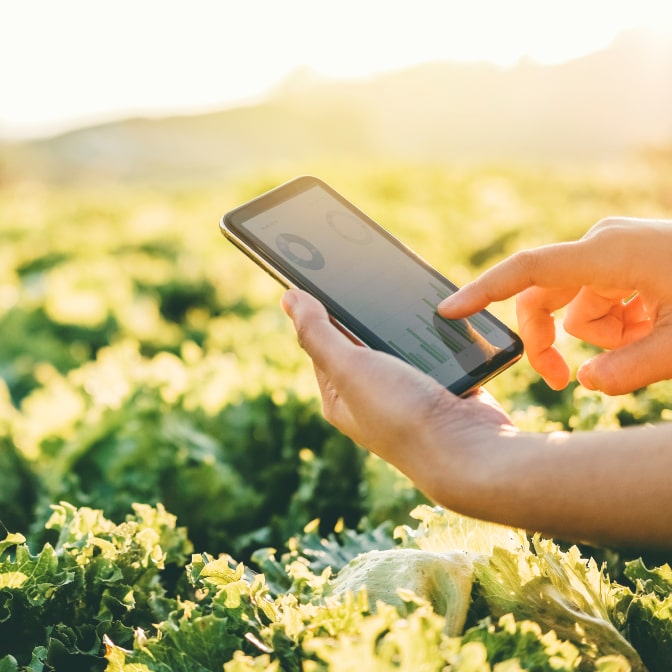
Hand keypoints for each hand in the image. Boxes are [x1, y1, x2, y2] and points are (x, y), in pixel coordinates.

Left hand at [281, 289, 513, 501]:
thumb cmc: (402, 415)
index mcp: (339, 396)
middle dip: (365, 311)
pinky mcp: (439, 385)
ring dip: (401, 322)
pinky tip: (435, 314)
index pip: (321, 343)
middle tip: (367, 274)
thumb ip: (318, 333)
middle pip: (361, 340)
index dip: (321, 309)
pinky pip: (431, 349)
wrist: (469, 450)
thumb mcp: (349, 367)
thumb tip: (288, 299)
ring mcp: (407, 391)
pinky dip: (432, 333)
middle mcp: (370, 396)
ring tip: (402, 291)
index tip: (325, 273)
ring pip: (398, 342)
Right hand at [438, 217, 671, 394]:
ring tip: (650, 341)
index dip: (483, 292)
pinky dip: (619, 326)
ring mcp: (613, 252)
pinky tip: (653, 325)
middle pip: (544, 299)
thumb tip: (582, 382)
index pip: (528, 271)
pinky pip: (600, 302)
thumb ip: (627, 371)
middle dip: (551, 341)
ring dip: (603, 337)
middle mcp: (602, 246)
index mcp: (608, 255)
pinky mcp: (624, 262)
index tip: (448, 311)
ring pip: (577, 309)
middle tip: (562, 382)